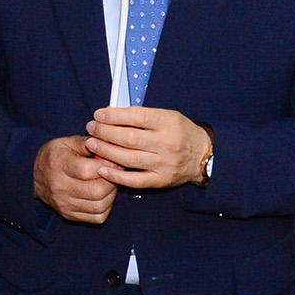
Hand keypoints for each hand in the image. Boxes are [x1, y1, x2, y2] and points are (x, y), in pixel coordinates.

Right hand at [33, 135, 116, 223]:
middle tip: (113, 173)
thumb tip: (108, 146)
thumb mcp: (67, 143)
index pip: (88, 170)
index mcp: (58, 164)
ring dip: (110, 195)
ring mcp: (63, 203)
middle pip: (97, 191)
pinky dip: (105, 207)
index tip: (114, 161)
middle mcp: (59, 186)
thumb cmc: (55, 157)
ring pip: (100, 206)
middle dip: (112, 181)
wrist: (33, 177)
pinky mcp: (68, 215)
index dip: (107, 166)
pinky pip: (97, 217)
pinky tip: (102, 196)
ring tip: (108, 184)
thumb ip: (87, 143)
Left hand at [85, 107, 211, 189]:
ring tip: (92, 144)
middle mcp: (167, 143)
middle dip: (105, 132)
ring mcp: (164, 163)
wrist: (203, 156)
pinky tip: (102, 168)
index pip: (136, 116)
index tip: (98, 114)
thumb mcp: (167, 116)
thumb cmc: (180, 132)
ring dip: (106, 151)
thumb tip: (110, 114)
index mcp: (168, 122)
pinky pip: (135, 180)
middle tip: (91, 128)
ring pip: (129, 158)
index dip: (113, 115)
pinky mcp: (161, 180)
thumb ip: (141, 115)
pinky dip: (117, 175)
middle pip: (129, 138)